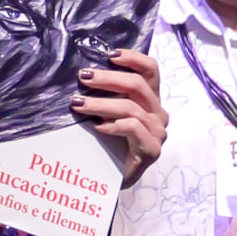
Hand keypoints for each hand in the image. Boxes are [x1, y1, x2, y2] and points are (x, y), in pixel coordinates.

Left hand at [72, 50, 167, 187]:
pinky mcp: (152, 149)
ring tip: (78, 104)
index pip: (151, 70)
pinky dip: (112, 125)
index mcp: (150, 100)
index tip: (109, 55)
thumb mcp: (108, 113)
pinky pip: (132, 127)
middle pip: (137, 85)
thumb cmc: (108, 144)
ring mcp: (158, 132)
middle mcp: (158, 113)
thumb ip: (106, 95)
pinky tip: (97, 128)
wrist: (112, 179)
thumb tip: (85, 74)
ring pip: (130, 107)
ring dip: (100, 103)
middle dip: (108, 78)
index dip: (133, 58)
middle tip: (83, 77)